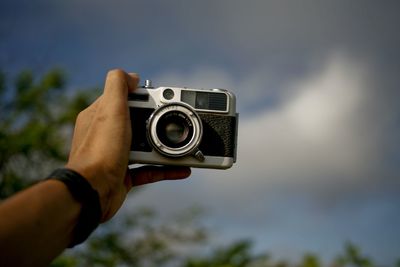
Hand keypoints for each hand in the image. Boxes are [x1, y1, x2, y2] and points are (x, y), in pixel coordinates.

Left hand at [66, 69, 189, 221]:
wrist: (92, 192)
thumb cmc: (101, 151)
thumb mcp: (110, 109)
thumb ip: (118, 85)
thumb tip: (132, 76)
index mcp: (99, 116)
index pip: (125, 99)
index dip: (144, 97)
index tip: (164, 99)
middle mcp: (105, 135)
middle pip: (138, 122)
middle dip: (158, 122)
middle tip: (178, 121)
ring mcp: (115, 156)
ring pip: (145, 147)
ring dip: (165, 146)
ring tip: (184, 144)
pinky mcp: (124, 175)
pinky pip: (149, 169)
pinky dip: (166, 169)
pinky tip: (182, 169)